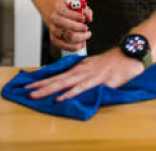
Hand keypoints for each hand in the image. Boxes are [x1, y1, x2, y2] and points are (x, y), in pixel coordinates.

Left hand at [25, 49, 143, 101]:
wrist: (129, 55)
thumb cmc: (111, 63)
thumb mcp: (92, 66)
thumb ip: (81, 73)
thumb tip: (68, 80)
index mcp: (79, 69)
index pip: (58, 76)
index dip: (43, 81)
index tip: (28, 85)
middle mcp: (82, 71)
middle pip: (58, 80)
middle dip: (41, 86)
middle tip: (26, 92)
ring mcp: (90, 76)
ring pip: (66, 84)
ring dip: (49, 90)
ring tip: (36, 95)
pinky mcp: (99, 82)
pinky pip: (82, 90)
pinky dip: (70, 94)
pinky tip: (60, 99)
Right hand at [46, 0, 93, 51]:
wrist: (56, 14)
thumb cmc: (69, 10)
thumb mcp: (77, 5)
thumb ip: (85, 10)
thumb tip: (89, 18)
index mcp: (58, 8)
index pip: (66, 12)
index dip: (76, 16)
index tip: (84, 18)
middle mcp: (53, 19)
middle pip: (66, 26)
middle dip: (79, 28)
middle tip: (86, 28)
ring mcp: (52, 30)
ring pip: (66, 37)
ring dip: (79, 38)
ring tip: (86, 36)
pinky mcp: (53, 39)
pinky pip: (62, 46)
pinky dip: (73, 47)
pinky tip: (81, 44)